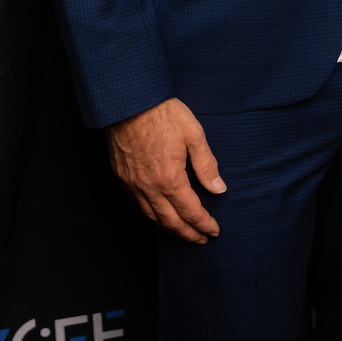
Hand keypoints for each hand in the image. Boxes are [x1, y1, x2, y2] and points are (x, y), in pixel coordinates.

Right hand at [108, 98, 225, 241]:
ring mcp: (133, 184)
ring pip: (152, 217)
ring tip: (183, 232)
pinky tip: (159, 215)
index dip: (204, 224)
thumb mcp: (194, 134)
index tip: (214, 231)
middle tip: (201, 239)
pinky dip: (152, 216)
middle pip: (170, 222)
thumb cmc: (163, 113)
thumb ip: (206, 164)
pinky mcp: (121, 177)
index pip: (190, 212)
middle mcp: (149, 187)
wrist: (129, 101)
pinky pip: (138, 205)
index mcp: (170, 178)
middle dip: (188, 234)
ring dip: (169, 229)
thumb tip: (219, 189)